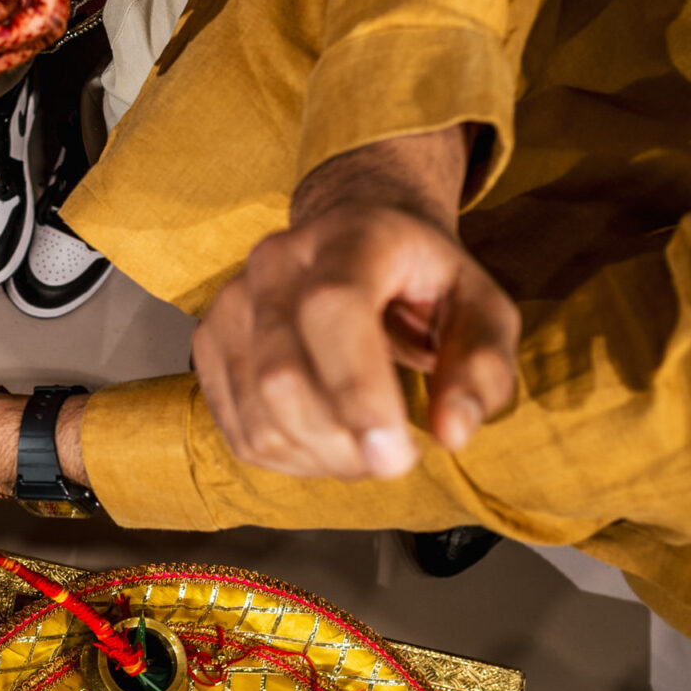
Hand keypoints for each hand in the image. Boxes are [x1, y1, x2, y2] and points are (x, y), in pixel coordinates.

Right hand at [191, 129, 520, 478]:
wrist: (353, 231)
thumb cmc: (421, 278)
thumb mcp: (482, 307)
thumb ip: (480, 367)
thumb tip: (451, 434)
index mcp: (349, 239)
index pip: (332, 309)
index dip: (357, 389)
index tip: (394, 456)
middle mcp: (276, 263)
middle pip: (282, 376)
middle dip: (343, 444)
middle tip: (394, 458)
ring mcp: (231, 302)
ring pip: (259, 415)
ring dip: (321, 458)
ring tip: (363, 446)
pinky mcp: (209, 342)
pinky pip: (240, 431)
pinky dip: (291, 458)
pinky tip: (327, 439)